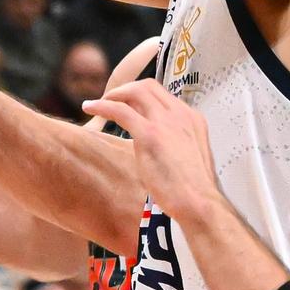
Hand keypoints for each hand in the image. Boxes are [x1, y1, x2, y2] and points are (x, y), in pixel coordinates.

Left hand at [82, 80, 220, 223]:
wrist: (199, 203)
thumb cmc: (195, 190)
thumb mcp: (190, 158)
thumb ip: (177, 145)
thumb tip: (161, 148)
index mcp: (191, 119)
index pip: (163, 96)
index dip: (142, 97)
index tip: (129, 106)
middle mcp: (180, 114)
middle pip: (148, 86)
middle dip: (126, 90)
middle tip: (111, 101)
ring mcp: (165, 122)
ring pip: (134, 91)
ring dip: (113, 94)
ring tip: (98, 104)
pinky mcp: (149, 134)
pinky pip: (120, 109)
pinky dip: (102, 106)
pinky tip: (90, 108)